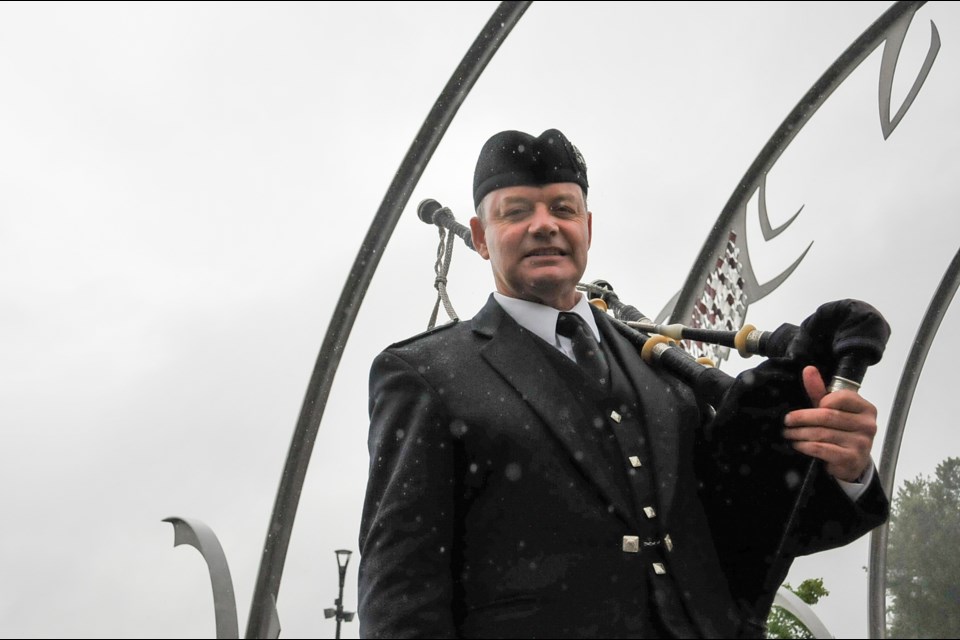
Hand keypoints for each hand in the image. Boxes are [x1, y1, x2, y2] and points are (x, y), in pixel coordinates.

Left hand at [782, 365, 876, 481]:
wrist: (851, 462)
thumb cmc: (840, 432)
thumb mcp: (830, 409)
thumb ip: (819, 391)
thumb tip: (809, 369)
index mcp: (865, 408)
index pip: (842, 397)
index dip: (821, 401)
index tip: (806, 406)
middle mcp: (868, 424)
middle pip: (828, 416)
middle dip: (802, 418)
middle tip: (786, 421)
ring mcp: (862, 443)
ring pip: (823, 433)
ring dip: (800, 433)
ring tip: (788, 434)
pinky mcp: (852, 458)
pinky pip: (823, 449)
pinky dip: (806, 446)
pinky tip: (797, 445)